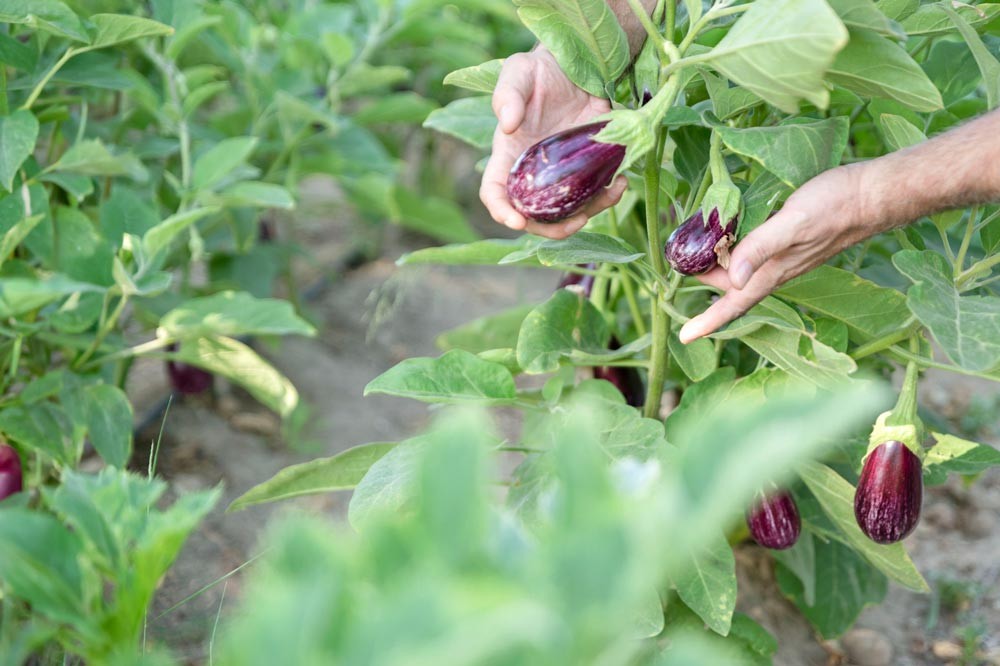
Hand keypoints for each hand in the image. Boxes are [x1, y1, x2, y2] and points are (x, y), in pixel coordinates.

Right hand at [480, 48, 627, 239]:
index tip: (516, 221)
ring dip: (588, 213)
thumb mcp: (519, 72)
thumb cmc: (539, 70)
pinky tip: (621, 181)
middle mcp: (533, 173)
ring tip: (610, 194)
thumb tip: (507, 124)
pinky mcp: (587, 168)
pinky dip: (608, 194)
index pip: (495, 191)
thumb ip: (507, 95)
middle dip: (551, 228)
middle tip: (575, 222)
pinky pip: (595, 193)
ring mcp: (561, 175)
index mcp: (509, 155)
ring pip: (568, 211)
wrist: (576, 66)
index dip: (501, 210)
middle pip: (533, 216)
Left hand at [679, 162, 885, 341]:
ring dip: (714, 257)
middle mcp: (774, 269)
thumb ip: (761, 248)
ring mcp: (782, 255)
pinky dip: (732, 241)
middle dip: (700, 275)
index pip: (734, 304)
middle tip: (676, 254)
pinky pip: (752, 248)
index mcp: (772, 272)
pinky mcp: (788, 238)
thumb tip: (732, 279)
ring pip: (739, 265)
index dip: (708, 321)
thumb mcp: (793, 223)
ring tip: (691, 239)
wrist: (872, 194)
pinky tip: (725, 226)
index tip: (684, 336)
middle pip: (728, 283)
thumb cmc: (835, 206)